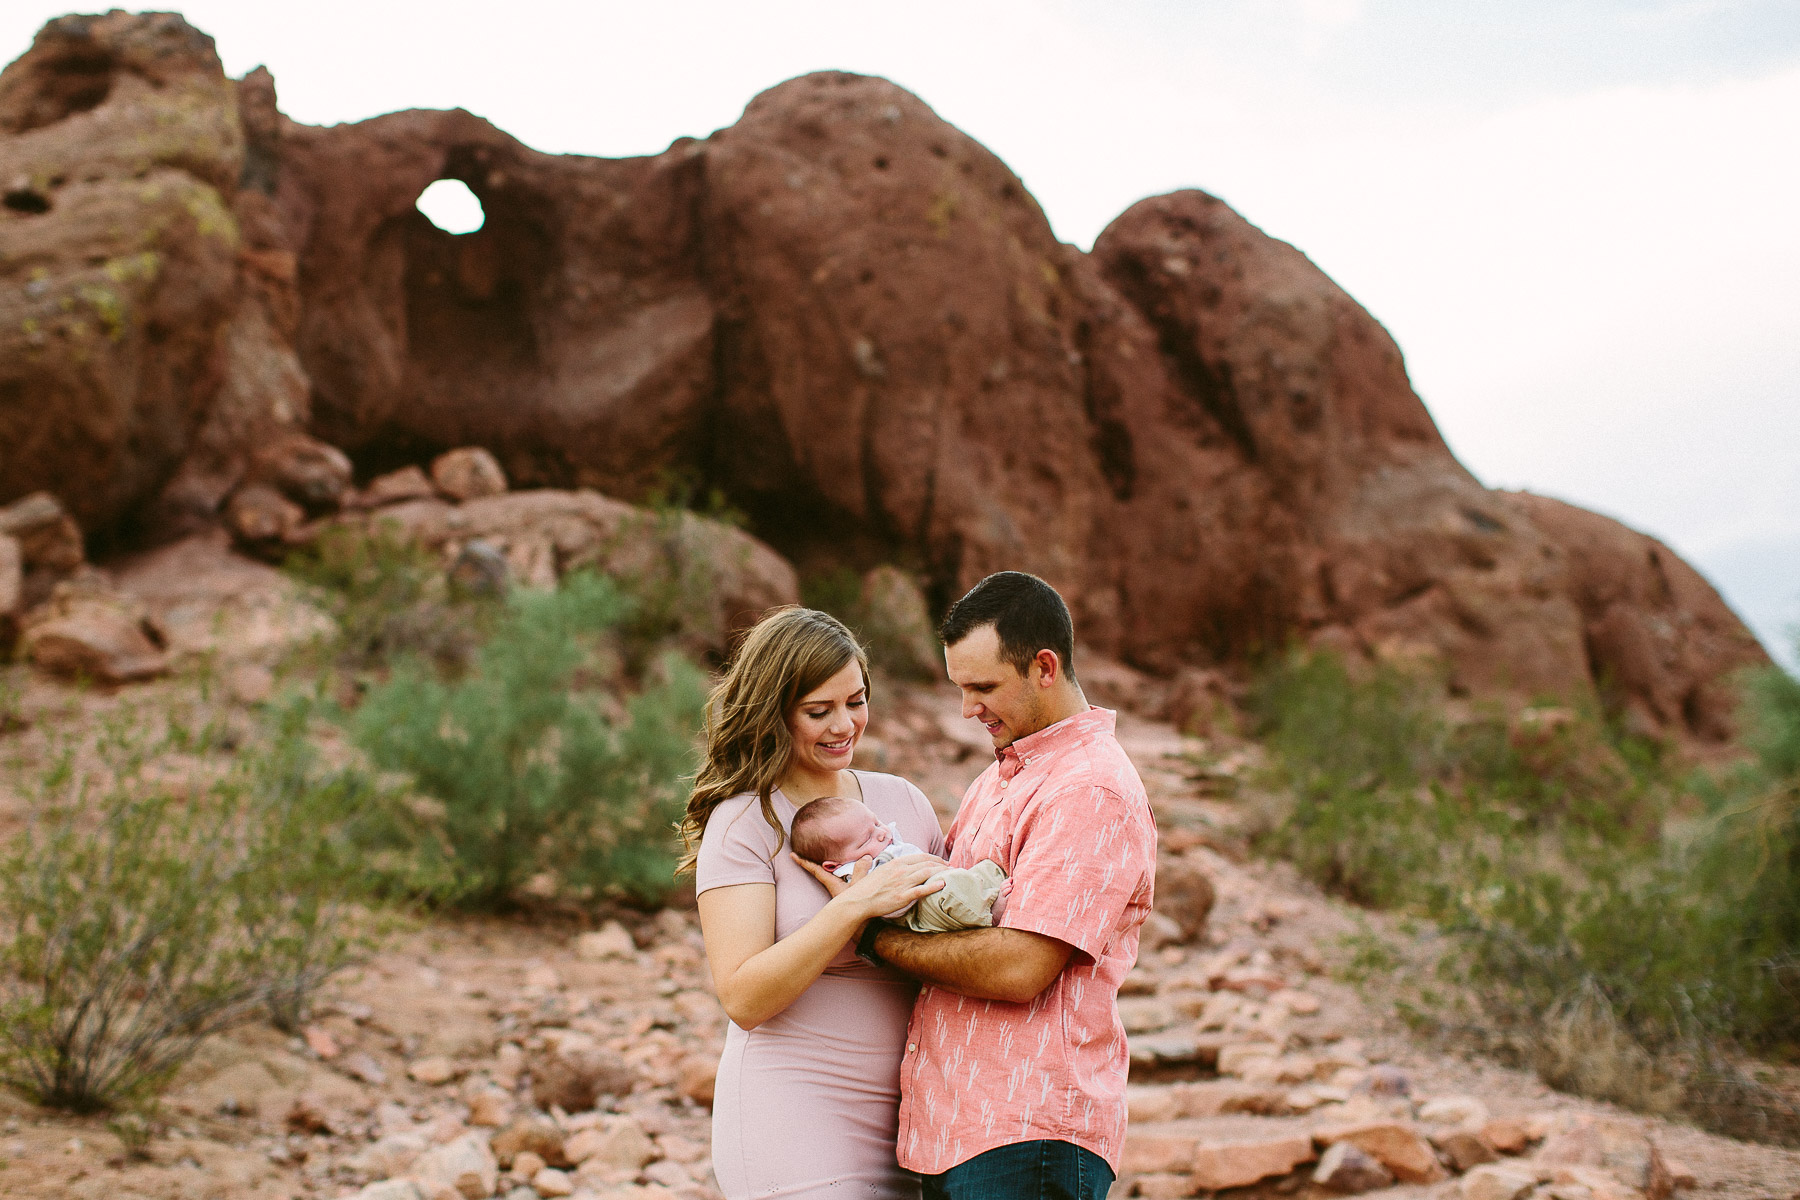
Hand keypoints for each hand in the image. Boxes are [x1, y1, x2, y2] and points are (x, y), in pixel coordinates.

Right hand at [792, 852, 944, 920]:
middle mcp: (900, 871)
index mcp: (894, 863)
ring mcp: (902, 883)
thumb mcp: (866, 871)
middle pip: (926, 863)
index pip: (919, 856)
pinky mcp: (903, 897)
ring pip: (927, 873)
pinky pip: (922, 889)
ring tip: (951, 874)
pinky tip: (943, 884)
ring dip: (941, 873)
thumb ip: (867, 863)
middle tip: (950, 867)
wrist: (857, 902)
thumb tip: (865, 857)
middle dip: (941, 864)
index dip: (932, 858)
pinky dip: (934, 885)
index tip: (940, 860)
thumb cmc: (861, 889)